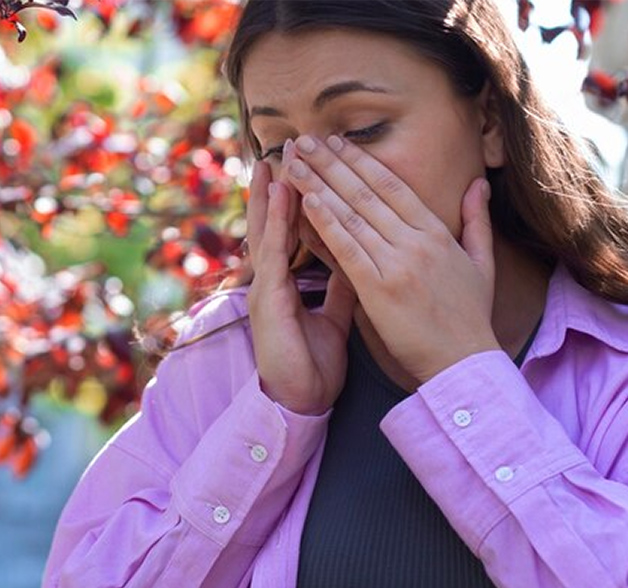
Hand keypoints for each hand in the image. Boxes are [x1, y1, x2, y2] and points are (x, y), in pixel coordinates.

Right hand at [245, 159, 357, 415]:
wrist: (301, 401)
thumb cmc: (313, 364)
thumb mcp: (335, 314)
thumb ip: (344, 283)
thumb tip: (361, 256)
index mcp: (289, 281)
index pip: (294, 230)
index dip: (302, 197)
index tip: (313, 163)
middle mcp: (274, 278)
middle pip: (276, 222)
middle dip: (282, 184)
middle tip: (289, 146)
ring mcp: (266, 287)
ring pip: (268, 229)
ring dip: (271, 192)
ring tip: (279, 156)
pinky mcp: (267, 300)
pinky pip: (272, 253)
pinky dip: (275, 222)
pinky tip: (280, 196)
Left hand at [283, 134, 499, 385]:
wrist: (464, 362)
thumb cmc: (470, 317)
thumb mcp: (482, 263)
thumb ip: (476, 221)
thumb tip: (478, 184)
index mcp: (437, 233)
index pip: (393, 186)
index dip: (361, 162)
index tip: (336, 142)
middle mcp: (417, 241)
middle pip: (366, 193)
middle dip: (331, 163)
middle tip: (303, 140)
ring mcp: (398, 263)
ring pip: (352, 215)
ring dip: (319, 185)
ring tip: (295, 162)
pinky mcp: (380, 289)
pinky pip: (348, 249)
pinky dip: (327, 223)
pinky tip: (307, 202)